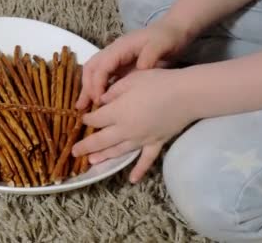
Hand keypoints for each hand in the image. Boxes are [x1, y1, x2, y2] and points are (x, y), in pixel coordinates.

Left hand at [72, 69, 193, 182]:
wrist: (187, 94)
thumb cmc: (157, 83)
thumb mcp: (129, 81)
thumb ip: (112, 92)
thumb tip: (101, 101)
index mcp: (117, 113)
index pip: (95, 119)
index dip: (87, 119)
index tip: (83, 118)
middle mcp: (125, 130)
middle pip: (101, 140)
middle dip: (86, 146)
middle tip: (74, 152)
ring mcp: (141, 139)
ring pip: (118, 151)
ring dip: (104, 157)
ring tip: (92, 161)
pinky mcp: (156, 143)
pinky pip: (145, 160)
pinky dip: (138, 170)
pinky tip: (132, 180)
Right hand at [76, 19, 191, 108]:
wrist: (173, 31)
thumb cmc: (167, 37)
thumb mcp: (162, 44)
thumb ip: (151, 55)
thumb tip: (140, 68)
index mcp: (120, 47)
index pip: (101, 66)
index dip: (97, 83)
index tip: (98, 100)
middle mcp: (113, 52)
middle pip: (91, 68)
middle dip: (86, 87)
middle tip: (83, 106)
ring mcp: (115, 59)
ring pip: (94, 73)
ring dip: (88, 89)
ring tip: (82, 107)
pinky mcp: (120, 66)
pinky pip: (103, 77)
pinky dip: (97, 89)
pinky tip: (98, 103)